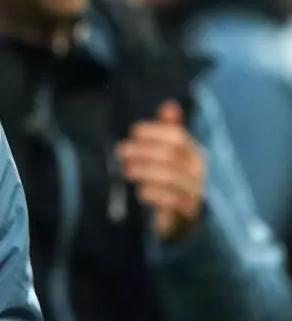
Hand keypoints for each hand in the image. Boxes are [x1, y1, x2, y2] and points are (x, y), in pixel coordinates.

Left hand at [116, 101, 206, 241]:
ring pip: (171, 177)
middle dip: (143, 151)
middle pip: (171, 155)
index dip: (154, 132)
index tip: (134, 133)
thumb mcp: (173, 153)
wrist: (186, 216)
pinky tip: (140, 191)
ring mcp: (195, 191)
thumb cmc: (175, 178)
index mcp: (194, 152)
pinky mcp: (187, 212)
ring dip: (144, 171)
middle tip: (121, 152)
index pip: (177, 136)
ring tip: (126, 171)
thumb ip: (170, 130)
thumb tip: (170, 105)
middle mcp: (198, 171)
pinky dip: (153, 194)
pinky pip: (171, 201)